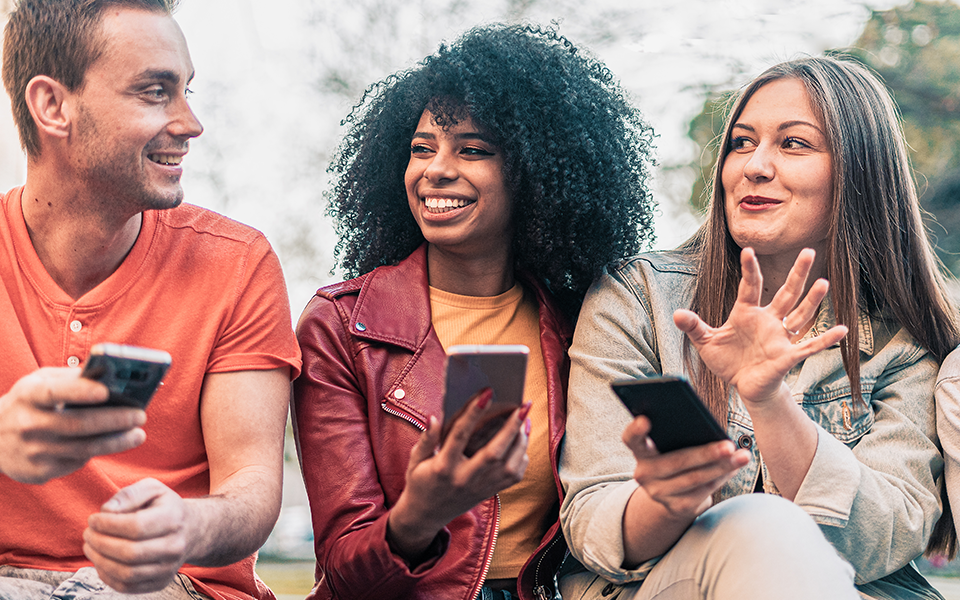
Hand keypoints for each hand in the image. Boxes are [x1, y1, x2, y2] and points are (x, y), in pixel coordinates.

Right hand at [0, 368, 145, 483]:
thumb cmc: (27, 403)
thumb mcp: (39, 383)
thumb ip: (71, 378)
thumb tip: (112, 376)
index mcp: (29, 395)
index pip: (56, 392)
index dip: (81, 392)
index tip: (107, 392)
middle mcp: (28, 424)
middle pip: (79, 424)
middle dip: (115, 420)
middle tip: (140, 415)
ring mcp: (33, 451)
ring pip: (84, 448)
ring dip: (117, 442)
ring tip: (138, 434)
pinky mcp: (38, 472)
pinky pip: (77, 462)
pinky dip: (98, 453)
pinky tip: (112, 444)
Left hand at [84, 478, 192, 593]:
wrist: (190, 530)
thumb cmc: (164, 507)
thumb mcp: (152, 488)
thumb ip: (129, 494)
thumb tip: (106, 511)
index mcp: (174, 518)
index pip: (136, 526)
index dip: (108, 524)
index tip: (93, 519)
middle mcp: (175, 546)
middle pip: (130, 553)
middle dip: (100, 544)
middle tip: (87, 534)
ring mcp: (169, 568)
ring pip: (126, 573)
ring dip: (100, 561)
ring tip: (90, 547)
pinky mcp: (160, 583)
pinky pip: (126, 587)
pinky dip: (106, 576)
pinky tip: (100, 561)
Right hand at [387, 388, 530, 560]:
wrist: (426, 515)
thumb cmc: (420, 481)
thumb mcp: (415, 460)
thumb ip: (426, 438)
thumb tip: (434, 416)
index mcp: (443, 467)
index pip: (460, 435)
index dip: (473, 413)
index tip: (487, 393)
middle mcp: (464, 478)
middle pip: (494, 452)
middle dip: (511, 427)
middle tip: (523, 406)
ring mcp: (480, 487)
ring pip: (509, 465)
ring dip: (521, 441)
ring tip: (525, 419)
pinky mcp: (490, 492)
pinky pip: (514, 476)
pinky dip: (522, 457)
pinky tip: (522, 440)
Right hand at [622, 415, 747, 518]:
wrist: (670, 492)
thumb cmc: (675, 455)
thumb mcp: (670, 445)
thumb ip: (678, 433)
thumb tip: (708, 427)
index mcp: (640, 451)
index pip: (631, 438)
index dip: (635, 430)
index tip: (645, 420)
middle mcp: (644, 473)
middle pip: (676, 461)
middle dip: (706, 453)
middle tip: (729, 445)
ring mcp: (658, 493)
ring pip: (695, 478)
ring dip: (722, 467)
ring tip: (742, 456)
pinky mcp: (676, 507)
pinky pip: (703, 491)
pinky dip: (721, 478)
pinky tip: (735, 469)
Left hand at [673, 248, 847, 404]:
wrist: (745, 386)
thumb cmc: (729, 360)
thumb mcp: (706, 342)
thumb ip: (694, 326)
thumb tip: (675, 314)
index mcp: (747, 313)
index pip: (750, 287)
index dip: (750, 269)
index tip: (749, 250)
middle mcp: (769, 321)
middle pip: (786, 293)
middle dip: (797, 274)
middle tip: (809, 251)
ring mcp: (780, 337)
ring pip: (800, 314)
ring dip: (812, 300)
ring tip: (824, 282)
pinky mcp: (787, 357)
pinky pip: (809, 346)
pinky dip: (825, 339)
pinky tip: (842, 329)